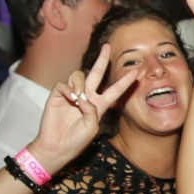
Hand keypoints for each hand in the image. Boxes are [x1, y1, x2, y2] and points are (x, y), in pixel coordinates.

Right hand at [27, 44, 137, 173]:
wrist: (56, 147)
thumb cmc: (76, 141)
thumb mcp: (91, 129)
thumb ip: (92, 111)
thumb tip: (83, 96)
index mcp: (99, 105)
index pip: (115, 90)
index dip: (125, 81)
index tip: (136, 72)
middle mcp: (87, 96)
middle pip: (96, 73)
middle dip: (102, 59)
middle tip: (107, 46)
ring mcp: (72, 94)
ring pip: (78, 75)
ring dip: (79, 83)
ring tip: (77, 97)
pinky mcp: (57, 95)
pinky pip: (62, 83)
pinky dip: (66, 89)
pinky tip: (69, 98)